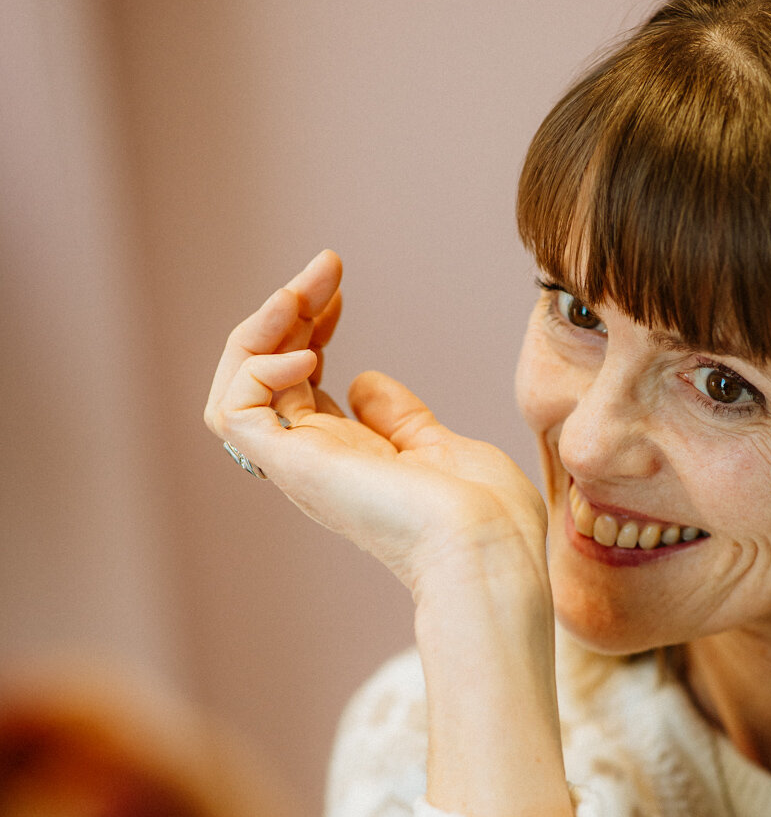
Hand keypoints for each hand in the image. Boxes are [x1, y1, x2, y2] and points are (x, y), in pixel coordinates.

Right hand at [204, 251, 549, 600]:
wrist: (489, 550)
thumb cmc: (485, 515)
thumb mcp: (439, 447)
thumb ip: (398, 418)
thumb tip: (364, 382)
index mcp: (348, 459)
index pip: (298, 382)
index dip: (308, 328)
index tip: (338, 291)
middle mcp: (316, 463)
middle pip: (264, 374)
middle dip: (286, 311)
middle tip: (327, 267)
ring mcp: (302, 466)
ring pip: (236, 388)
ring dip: (261, 328)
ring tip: (302, 294)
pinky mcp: (293, 467)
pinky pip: (235, 411)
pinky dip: (256, 368)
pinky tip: (307, 352)